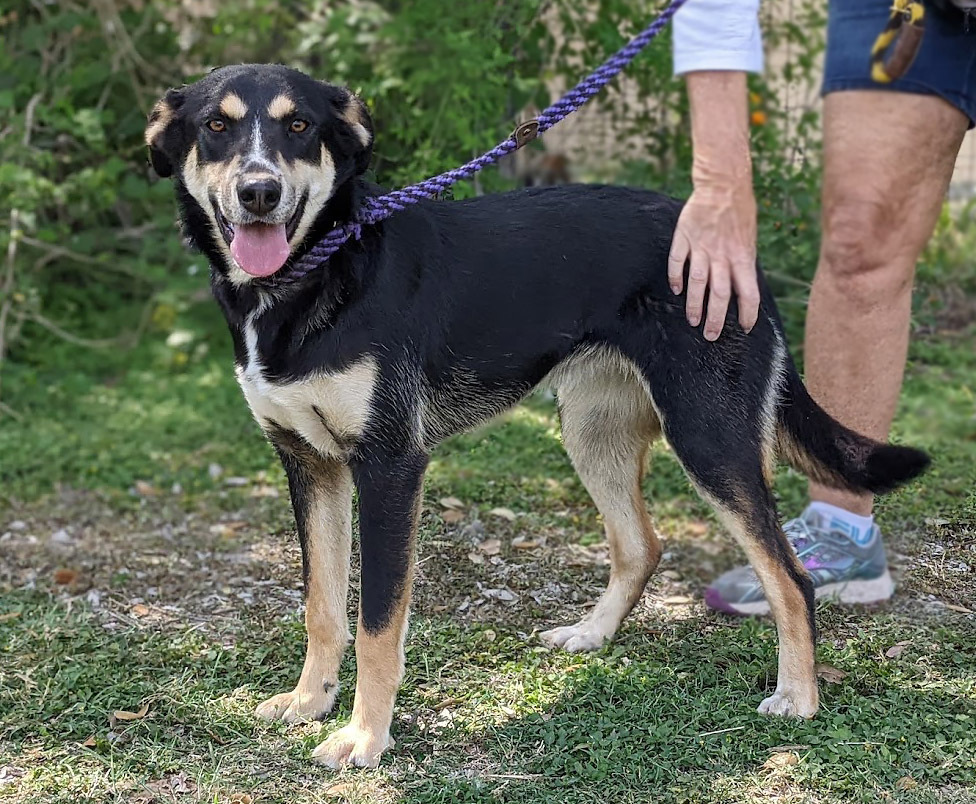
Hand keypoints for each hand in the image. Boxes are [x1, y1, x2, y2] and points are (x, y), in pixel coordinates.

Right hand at [668, 180, 759, 340]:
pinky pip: (678, 262)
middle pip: (719, 295)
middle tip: (711, 335)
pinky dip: (677, 277)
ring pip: (697, 283)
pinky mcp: (685, 238)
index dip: (748, 314)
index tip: (745, 328)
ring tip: (693, 320)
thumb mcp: (749, 239)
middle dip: (715, 319)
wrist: (723, 185)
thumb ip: (743, 262)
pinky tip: (677, 289)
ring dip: (694, 305)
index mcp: (742, 258)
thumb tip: (741, 284)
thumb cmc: (740, 211)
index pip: (748, 294)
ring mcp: (702, 248)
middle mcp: (722, 256)